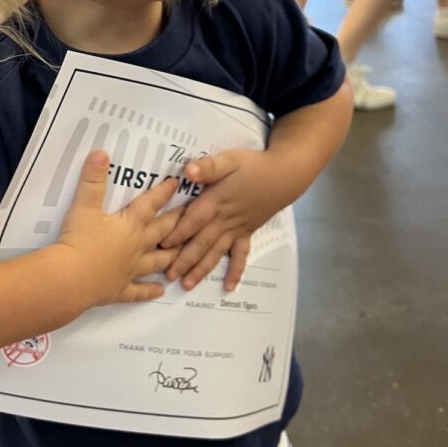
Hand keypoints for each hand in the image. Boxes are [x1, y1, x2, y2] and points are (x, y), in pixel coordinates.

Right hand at [56, 151, 181, 307]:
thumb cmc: (79, 241)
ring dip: (171, 256)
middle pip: (162, 232)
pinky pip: (139, 291)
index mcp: (130, 225)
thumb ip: (93, 179)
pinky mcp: (119, 290)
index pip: (150, 204)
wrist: (70, 280)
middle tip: (192, 215)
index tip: (177, 184)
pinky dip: (150, 291)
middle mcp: (136, 247)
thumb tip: (101, 153)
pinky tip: (161, 291)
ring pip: (157, 262)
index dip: (163, 192)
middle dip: (177, 222)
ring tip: (183, 253)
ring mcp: (130, 270)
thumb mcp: (83, 206)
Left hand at [161, 149, 288, 291]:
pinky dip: (236, 272)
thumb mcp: (230, 159)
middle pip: (202, 242)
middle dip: (184, 260)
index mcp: (217, 200)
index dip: (178, 232)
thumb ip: (209, 166)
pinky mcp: (247, 233)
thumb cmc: (254, 165)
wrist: (284, 176)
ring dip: (202, 269)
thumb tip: (188, 171)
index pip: (194, 219)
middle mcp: (225, 219)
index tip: (162, 245)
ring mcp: (236, 229)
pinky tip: (229, 287)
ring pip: (216, 252)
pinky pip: (241, 256)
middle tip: (169, 276)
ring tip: (187, 284)